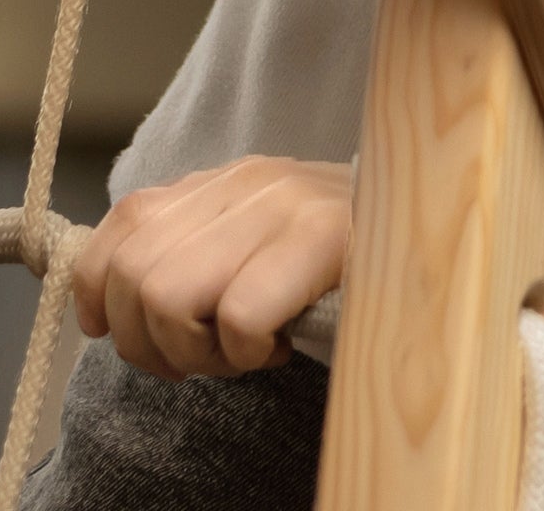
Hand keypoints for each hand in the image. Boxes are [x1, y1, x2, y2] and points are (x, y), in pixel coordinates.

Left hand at [69, 157, 349, 380]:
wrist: (443, 229)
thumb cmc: (342, 266)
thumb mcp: (257, 244)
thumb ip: (193, 252)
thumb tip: (112, 303)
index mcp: (220, 182)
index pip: (118, 227)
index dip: (100, 294)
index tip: (122, 333)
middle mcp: (243, 181)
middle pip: (132, 275)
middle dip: (149, 344)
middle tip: (201, 361)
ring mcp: (282, 204)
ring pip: (167, 296)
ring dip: (196, 351)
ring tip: (240, 354)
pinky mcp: (322, 237)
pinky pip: (236, 314)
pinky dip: (245, 351)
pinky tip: (277, 350)